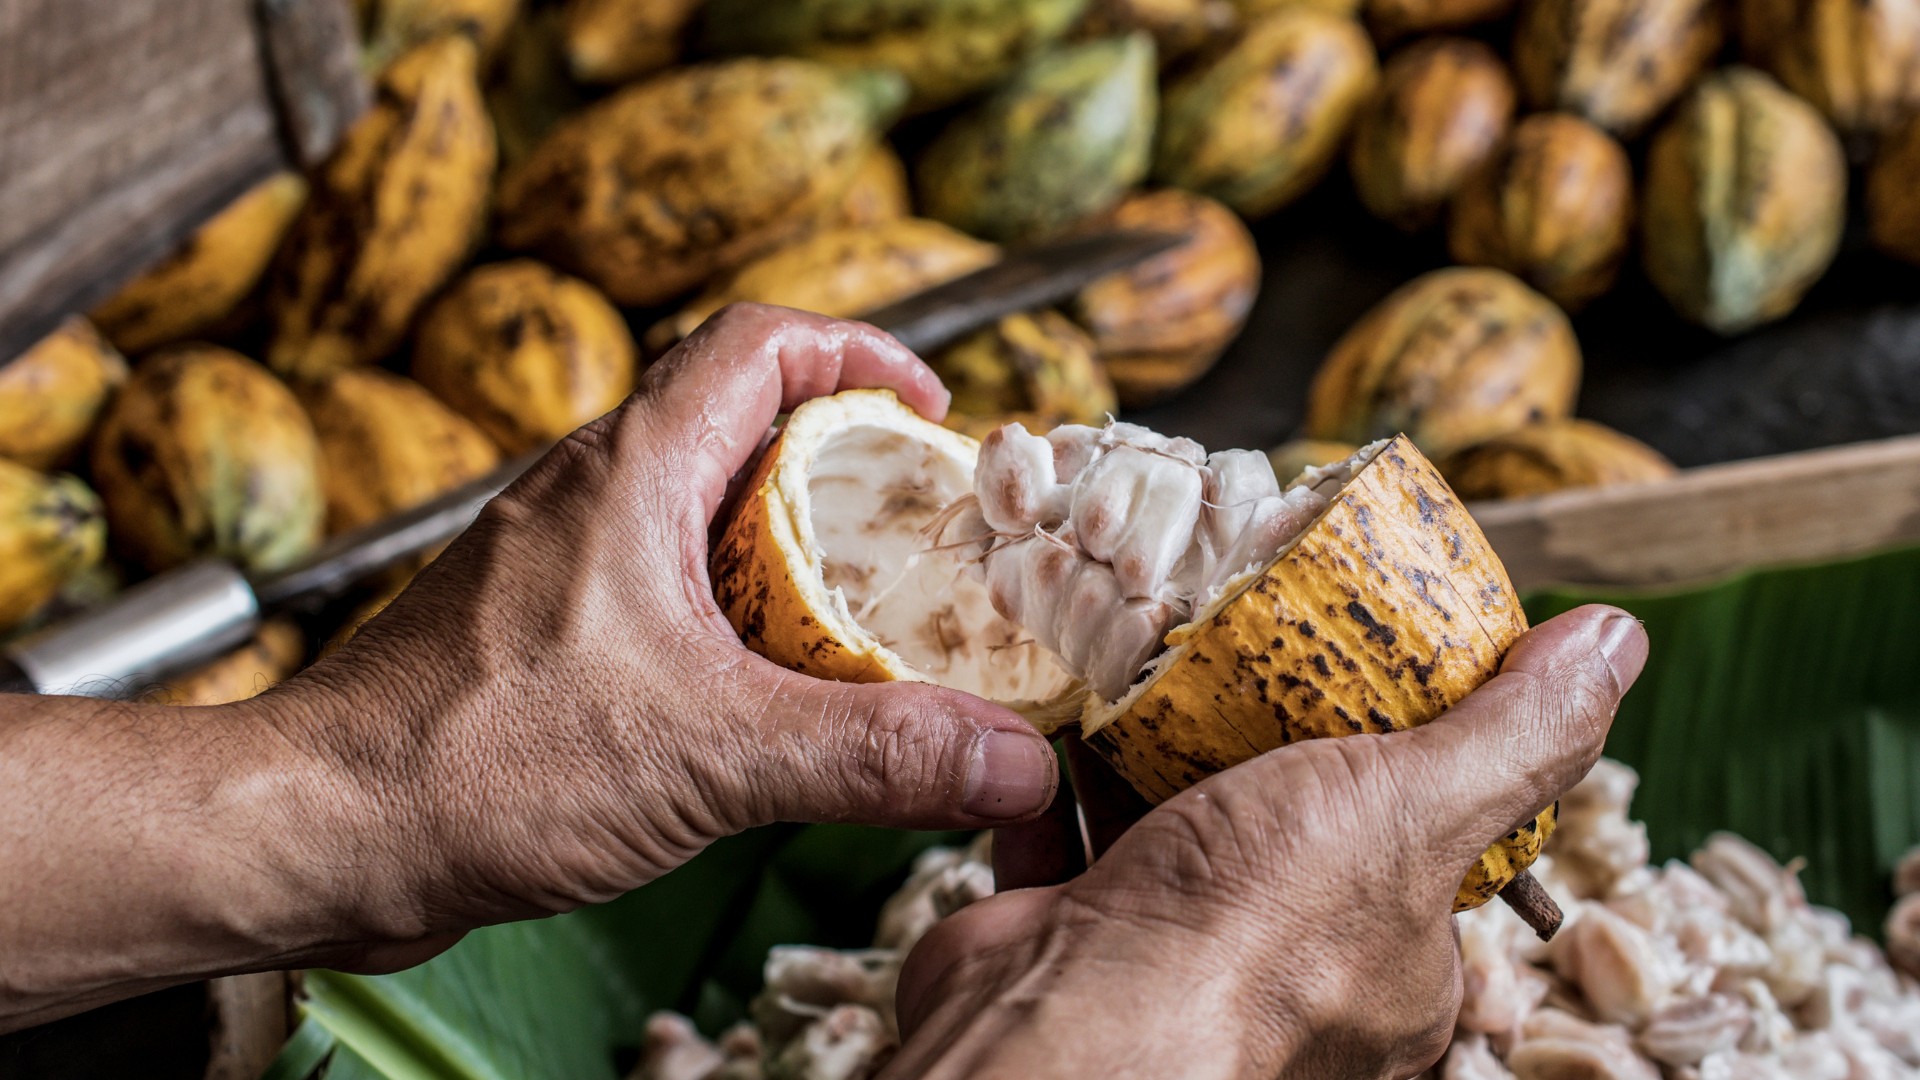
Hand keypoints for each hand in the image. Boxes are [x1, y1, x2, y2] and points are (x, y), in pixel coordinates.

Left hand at [0, 304, 1064, 1031]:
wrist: (317, 832)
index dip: (860, 353)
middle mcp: (590, 494)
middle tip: (918, 537)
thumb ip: (871, 754)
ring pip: (703, 514)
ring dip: (790, 553)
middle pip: (743, 426)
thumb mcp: (711, 755)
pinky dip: (734, 619)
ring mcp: (560, 562)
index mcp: (631, 473)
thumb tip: (1007, 762)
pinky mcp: (542, 632)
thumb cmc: (468, 763)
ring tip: (863, 624)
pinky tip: (764, 696)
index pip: (759, 342)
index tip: (930, 411)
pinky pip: (663, 588)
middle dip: (847, 470)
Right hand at [887, 605, 1647, 1079]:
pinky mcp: (1079, 930)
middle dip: (1266, 738)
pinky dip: (1068, 774)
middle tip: (1251, 648)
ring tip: (1157, 659)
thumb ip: (1513, 738)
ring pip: (1176, 825)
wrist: (1064, 1026)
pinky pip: (1076, 833)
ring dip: (1161, 746)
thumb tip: (1614, 645)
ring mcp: (1175, 954)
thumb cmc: (1253, 944)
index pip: (1424, 847)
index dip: (1406, 753)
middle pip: (1292, 824)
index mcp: (1399, 970)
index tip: (1372, 669)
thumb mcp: (1414, 810)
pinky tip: (1069, 717)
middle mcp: (1290, 976)